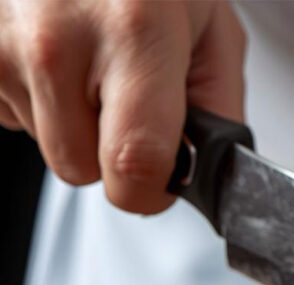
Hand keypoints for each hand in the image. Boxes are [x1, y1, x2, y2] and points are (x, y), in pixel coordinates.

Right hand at [0, 0, 244, 213]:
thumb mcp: (213, 28)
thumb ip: (217, 109)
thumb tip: (204, 175)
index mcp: (136, 34)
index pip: (133, 164)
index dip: (151, 192)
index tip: (161, 180)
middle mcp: (57, 40)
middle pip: (81, 168)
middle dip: (110, 151)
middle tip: (126, 95)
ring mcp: (1, 42)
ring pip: (43, 144)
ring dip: (71, 121)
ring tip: (88, 60)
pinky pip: (7, 113)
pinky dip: (34, 96)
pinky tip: (52, 50)